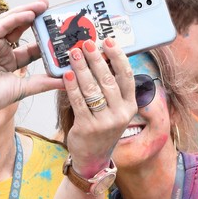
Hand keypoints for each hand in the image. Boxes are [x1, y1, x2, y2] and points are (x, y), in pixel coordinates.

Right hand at [0, 1, 62, 118]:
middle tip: (50, 9)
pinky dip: (16, 18)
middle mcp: (2, 51)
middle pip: (22, 30)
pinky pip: (3, 25)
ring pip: (13, 23)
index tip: (60, 35)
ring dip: (28, 12)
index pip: (31, 49)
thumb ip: (43, 83)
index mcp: (10, 63)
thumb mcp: (23, 88)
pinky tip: (29, 14)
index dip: (45, 41)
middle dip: (36, 19)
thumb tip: (65, 82)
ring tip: (43, 5)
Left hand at [63, 39, 135, 176]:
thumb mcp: (114, 110)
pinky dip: (71, 86)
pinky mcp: (87, 128)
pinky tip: (67, 75)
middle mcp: (120, 114)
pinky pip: (78, 102)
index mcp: (130, 106)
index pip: (127, 76)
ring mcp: (104, 122)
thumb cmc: (102, 127)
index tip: (108, 41)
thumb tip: (100, 57)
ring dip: (81, 68)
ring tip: (73, 54)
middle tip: (85, 43)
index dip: (117, 57)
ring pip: (91, 89)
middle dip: (95, 59)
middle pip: (107, 80)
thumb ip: (111, 88)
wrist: (93, 157)